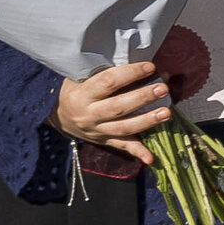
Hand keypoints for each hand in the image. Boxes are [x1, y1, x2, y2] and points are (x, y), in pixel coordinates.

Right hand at [52, 60, 167, 157]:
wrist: (57, 114)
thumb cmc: (74, 88)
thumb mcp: (81, 76)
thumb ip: (106, 73)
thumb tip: (144, 66)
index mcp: (83, 94)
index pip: (108, 82)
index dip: (130, 73)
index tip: (150, 66)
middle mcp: (89, 114)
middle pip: (118, 107)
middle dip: (142, 97)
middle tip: (163, 88)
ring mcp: (96, 130)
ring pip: (123, 128)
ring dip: (147, 121)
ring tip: (166, 113)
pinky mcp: (103, 141)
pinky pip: (121, 147)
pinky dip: (137, 152)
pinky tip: (151, 158)